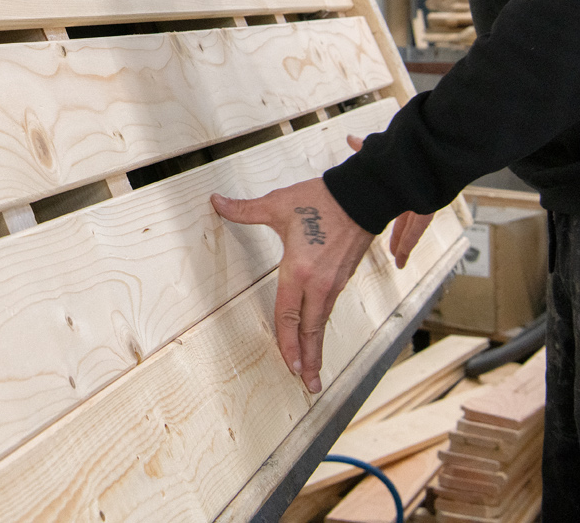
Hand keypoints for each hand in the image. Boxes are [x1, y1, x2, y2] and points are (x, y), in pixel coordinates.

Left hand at [211, 173, 372, 393]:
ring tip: (315, 370)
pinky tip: (317, 333)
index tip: (290, 366)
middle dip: (309, 359)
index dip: (287, 342)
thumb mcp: (278, 204)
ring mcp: (334, 282)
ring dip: (317, 347)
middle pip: (310, 329)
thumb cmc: (321, 199)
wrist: (362, 194)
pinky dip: (322, 327)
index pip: (288, 315)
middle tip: (309, 385)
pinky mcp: (344, 277)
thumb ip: (246, 210)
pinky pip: (329, 309)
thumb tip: (217, 202)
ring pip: (321, 322)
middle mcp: (319, 282)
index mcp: (298, 269)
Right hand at [347, 134, 434, 268]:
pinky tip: (402, 257)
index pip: (390, 205)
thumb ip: (364, 148)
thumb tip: (349, 138)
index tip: (375, 228)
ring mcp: (422, 201)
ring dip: (403, 246)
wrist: (429, 145)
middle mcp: (413, 194)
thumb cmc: (406, 144)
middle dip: (397, 237)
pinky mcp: (429, 206)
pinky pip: (418, 229)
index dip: (383, 217)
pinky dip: (409, 243)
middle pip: (403, 221)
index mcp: (401, 183)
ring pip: (411, 229)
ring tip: (398, 262)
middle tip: (391, 253)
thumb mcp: (380, 148)